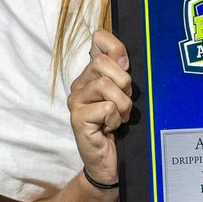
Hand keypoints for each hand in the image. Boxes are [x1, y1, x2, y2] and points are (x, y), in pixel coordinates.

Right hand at [66, 29, 131, 186]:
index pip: (99, 38)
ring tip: (119, 118)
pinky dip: (115, 119)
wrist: (110, 162)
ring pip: (105, 85)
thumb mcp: (127, 94)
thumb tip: (123, 56)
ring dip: (122, 105)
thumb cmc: (120, 127)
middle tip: (124, 104)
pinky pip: (106, 107)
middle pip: (102, 62)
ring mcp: (76, 100)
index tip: (126, 66)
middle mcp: (80, 83)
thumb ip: (124, 72)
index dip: (116, 47)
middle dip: (124, 84)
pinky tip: (110, 128)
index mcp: (92, 73)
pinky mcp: (77, 118)